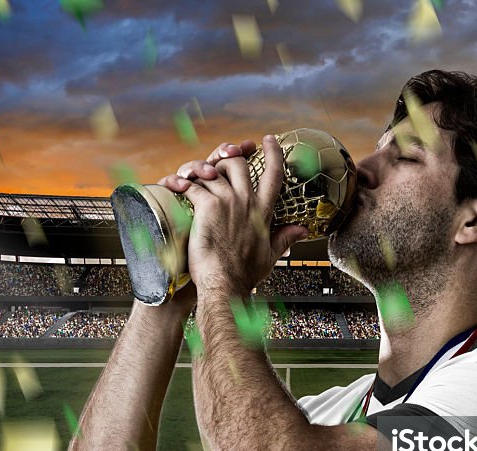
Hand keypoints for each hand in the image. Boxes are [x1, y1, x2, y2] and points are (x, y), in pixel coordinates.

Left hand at [170, 135, 308, 295]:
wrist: (225, 286)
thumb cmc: (245, 275)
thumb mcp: (271, 254)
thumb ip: (286, 238)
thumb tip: (304, 231)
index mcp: (262, 212)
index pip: (274, 175)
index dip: (272, 153)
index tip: (268, 140)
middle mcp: (247, 202)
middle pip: (237, 163)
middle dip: (223, 158)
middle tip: (211, 165)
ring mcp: (228, 202)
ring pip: (211, 169)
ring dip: (195, 169)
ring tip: (185, 177)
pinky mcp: (208, 207)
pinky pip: (192, 185)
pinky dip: (180, 183)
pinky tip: (172, 186)